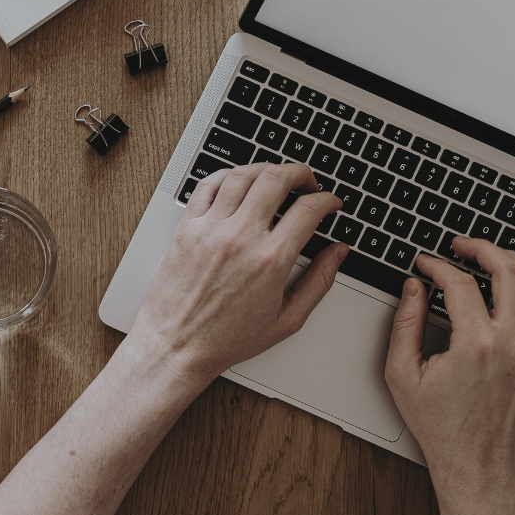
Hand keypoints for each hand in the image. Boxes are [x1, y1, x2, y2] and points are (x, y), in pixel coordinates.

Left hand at [126, 163, 348, 385]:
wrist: (177, 345)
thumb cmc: (226, 339)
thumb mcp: (287, 319)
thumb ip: (319, 282)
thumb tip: (338, 253)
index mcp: (270, 260)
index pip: (308, 209)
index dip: (327, 200)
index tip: (330, 202)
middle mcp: (240, 238)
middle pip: (277, 179)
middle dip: (301, 173)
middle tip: (307, 182)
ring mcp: (210, 229)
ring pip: (243, 175)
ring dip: (265, 169)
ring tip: (275, 179)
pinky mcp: (186, 227)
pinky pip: (207, 185)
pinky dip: (227, 175)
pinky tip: (237, 182)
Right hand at [385, 237, 514, 514]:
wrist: (480, 461)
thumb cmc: (443, 426)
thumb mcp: (404, 375)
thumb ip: (405, 324)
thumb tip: (413, 288)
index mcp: (476, 345)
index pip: (460, 282)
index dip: (437, 265)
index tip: (425, 264)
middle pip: (509, 269)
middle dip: (481, 248)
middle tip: (462, 246)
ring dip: (513, 262)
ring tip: (490, 258)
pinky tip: (514, 286)